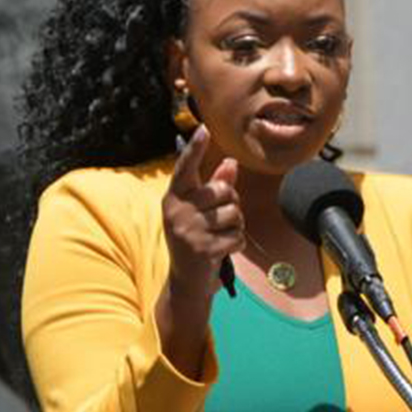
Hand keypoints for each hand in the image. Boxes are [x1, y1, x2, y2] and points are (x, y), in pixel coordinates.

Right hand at [162, 125, 243, 296]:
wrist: (186, 281)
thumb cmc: (196, 239)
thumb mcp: (201, 211)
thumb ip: (215, 186)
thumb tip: (232, 163)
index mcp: (174, 197)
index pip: (186, 168)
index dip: (196, 149)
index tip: (204, 129)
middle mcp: (177, 210)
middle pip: (224, 191)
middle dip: (232, 205)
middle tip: (220, 221)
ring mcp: (188, 230)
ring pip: (235, 214)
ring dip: (236, 227)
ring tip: (220, 237)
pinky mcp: (202, 248)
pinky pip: (237, 236)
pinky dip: (237, 245)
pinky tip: (223, 250)